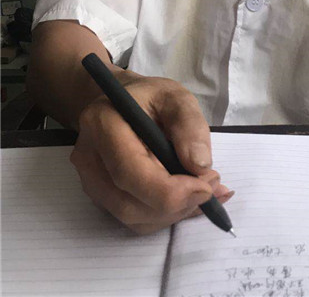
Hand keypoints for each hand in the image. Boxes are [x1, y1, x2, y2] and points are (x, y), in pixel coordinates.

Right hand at [71, 71, 232, 234]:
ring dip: (175, 212)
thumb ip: (189, 125)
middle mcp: (88, 158)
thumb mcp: (176, 97)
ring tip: (205, 188)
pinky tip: (191, 197)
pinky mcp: (102, 197)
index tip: (206, 186)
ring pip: (133, 217)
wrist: (123, 103)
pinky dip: (168, 215)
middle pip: (129, 203)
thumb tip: (200, 166)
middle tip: (212, 186)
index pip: (129, 172)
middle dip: (177, 203)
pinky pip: (136, 219)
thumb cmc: (149, 97)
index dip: (169, 190)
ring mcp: (91, 181)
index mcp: (102, 124)